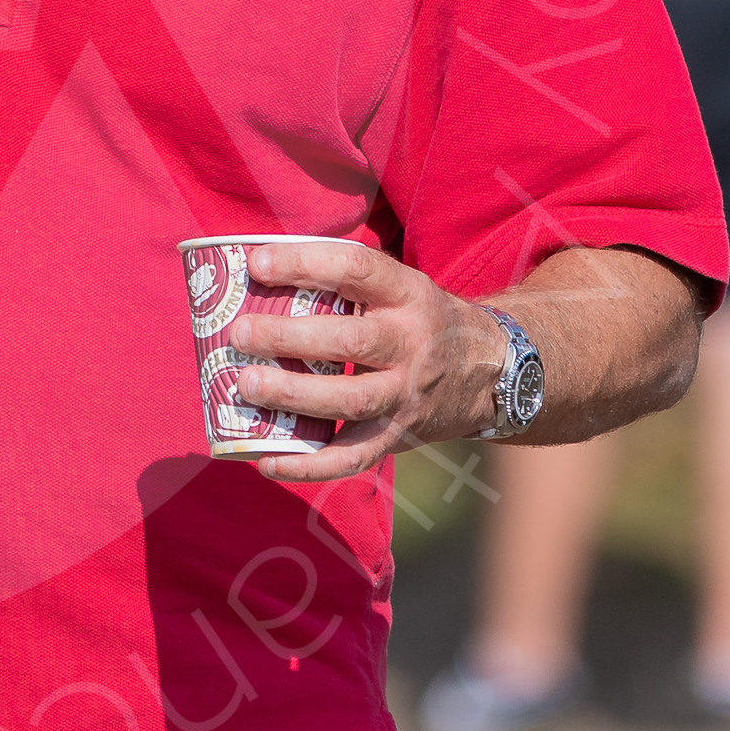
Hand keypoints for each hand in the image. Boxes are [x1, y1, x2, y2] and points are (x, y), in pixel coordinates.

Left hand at [223, 239, 504, 483]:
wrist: (489, 371)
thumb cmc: (417, 319)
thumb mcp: (398, 286)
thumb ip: (343, 279)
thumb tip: (253, 268)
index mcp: (407, 293)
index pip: (356, 269)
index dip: (305, 263)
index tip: (256, 264)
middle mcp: (411, 343)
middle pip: (352, 341)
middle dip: (290, 337)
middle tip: (240, 334)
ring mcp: (407, 393)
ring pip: (352, 400)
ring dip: (295, 396)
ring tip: (246, 387)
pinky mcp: (399, 435)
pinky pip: (354, 456)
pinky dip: (310, 466)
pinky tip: (267, 462)